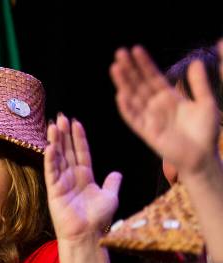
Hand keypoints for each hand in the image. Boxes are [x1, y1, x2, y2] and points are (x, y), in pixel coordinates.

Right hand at [45, 114, 120, 243]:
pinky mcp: (54, 191)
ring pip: (58, 158)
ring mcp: (62, 183)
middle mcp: (72, 177)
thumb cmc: (98, 219)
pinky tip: (50, 147)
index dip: (78, 137)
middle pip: (67, 151)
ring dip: (56, 141)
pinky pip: (52, 172)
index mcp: (85, 177)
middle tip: (60, 117)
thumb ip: (112, 183)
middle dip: (64, 134)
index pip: (81, 152)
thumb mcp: (110, 197)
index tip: (75, 122)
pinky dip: (51, 159)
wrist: (88, 235)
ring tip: (54, 126)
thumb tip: (117, 174)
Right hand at [110, 45, 221, 180]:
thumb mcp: (206, 102)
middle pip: (139, 84)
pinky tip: (120, 95)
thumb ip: (199, 84)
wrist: (203, 156)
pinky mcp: (147, 132)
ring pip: (132, 97)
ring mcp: (150, 118)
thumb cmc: (206, 131)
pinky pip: (133, 118)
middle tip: (119, 52)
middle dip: (129, 69)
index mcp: (169, 97)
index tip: (136, 49)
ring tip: (115, 67)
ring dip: (123, 83)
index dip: (144, 64)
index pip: (153, 77)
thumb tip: (195, 62)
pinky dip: (126, 108)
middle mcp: (156, 106)